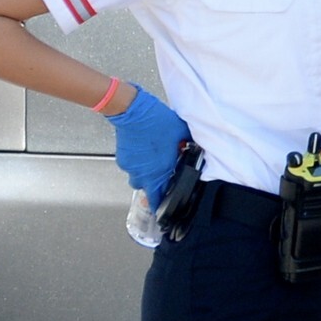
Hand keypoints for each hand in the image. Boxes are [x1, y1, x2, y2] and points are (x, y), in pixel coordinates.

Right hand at [106, 86, 190, 202]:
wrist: (133, 110)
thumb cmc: (157, 121)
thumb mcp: (182, 133)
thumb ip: (190, 145)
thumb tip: (197, 148)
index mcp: (158, 172)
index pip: (157, 199)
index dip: (160, 206)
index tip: (162, 210)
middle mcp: (142, 173)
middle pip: (146, 189)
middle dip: (153, 185)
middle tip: (161, 175)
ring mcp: (130, 166)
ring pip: (137, 177)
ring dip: (144, 173)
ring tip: (152, 161)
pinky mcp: (122, 157)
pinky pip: (130, 166)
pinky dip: (137, 162)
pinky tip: (143, 151)